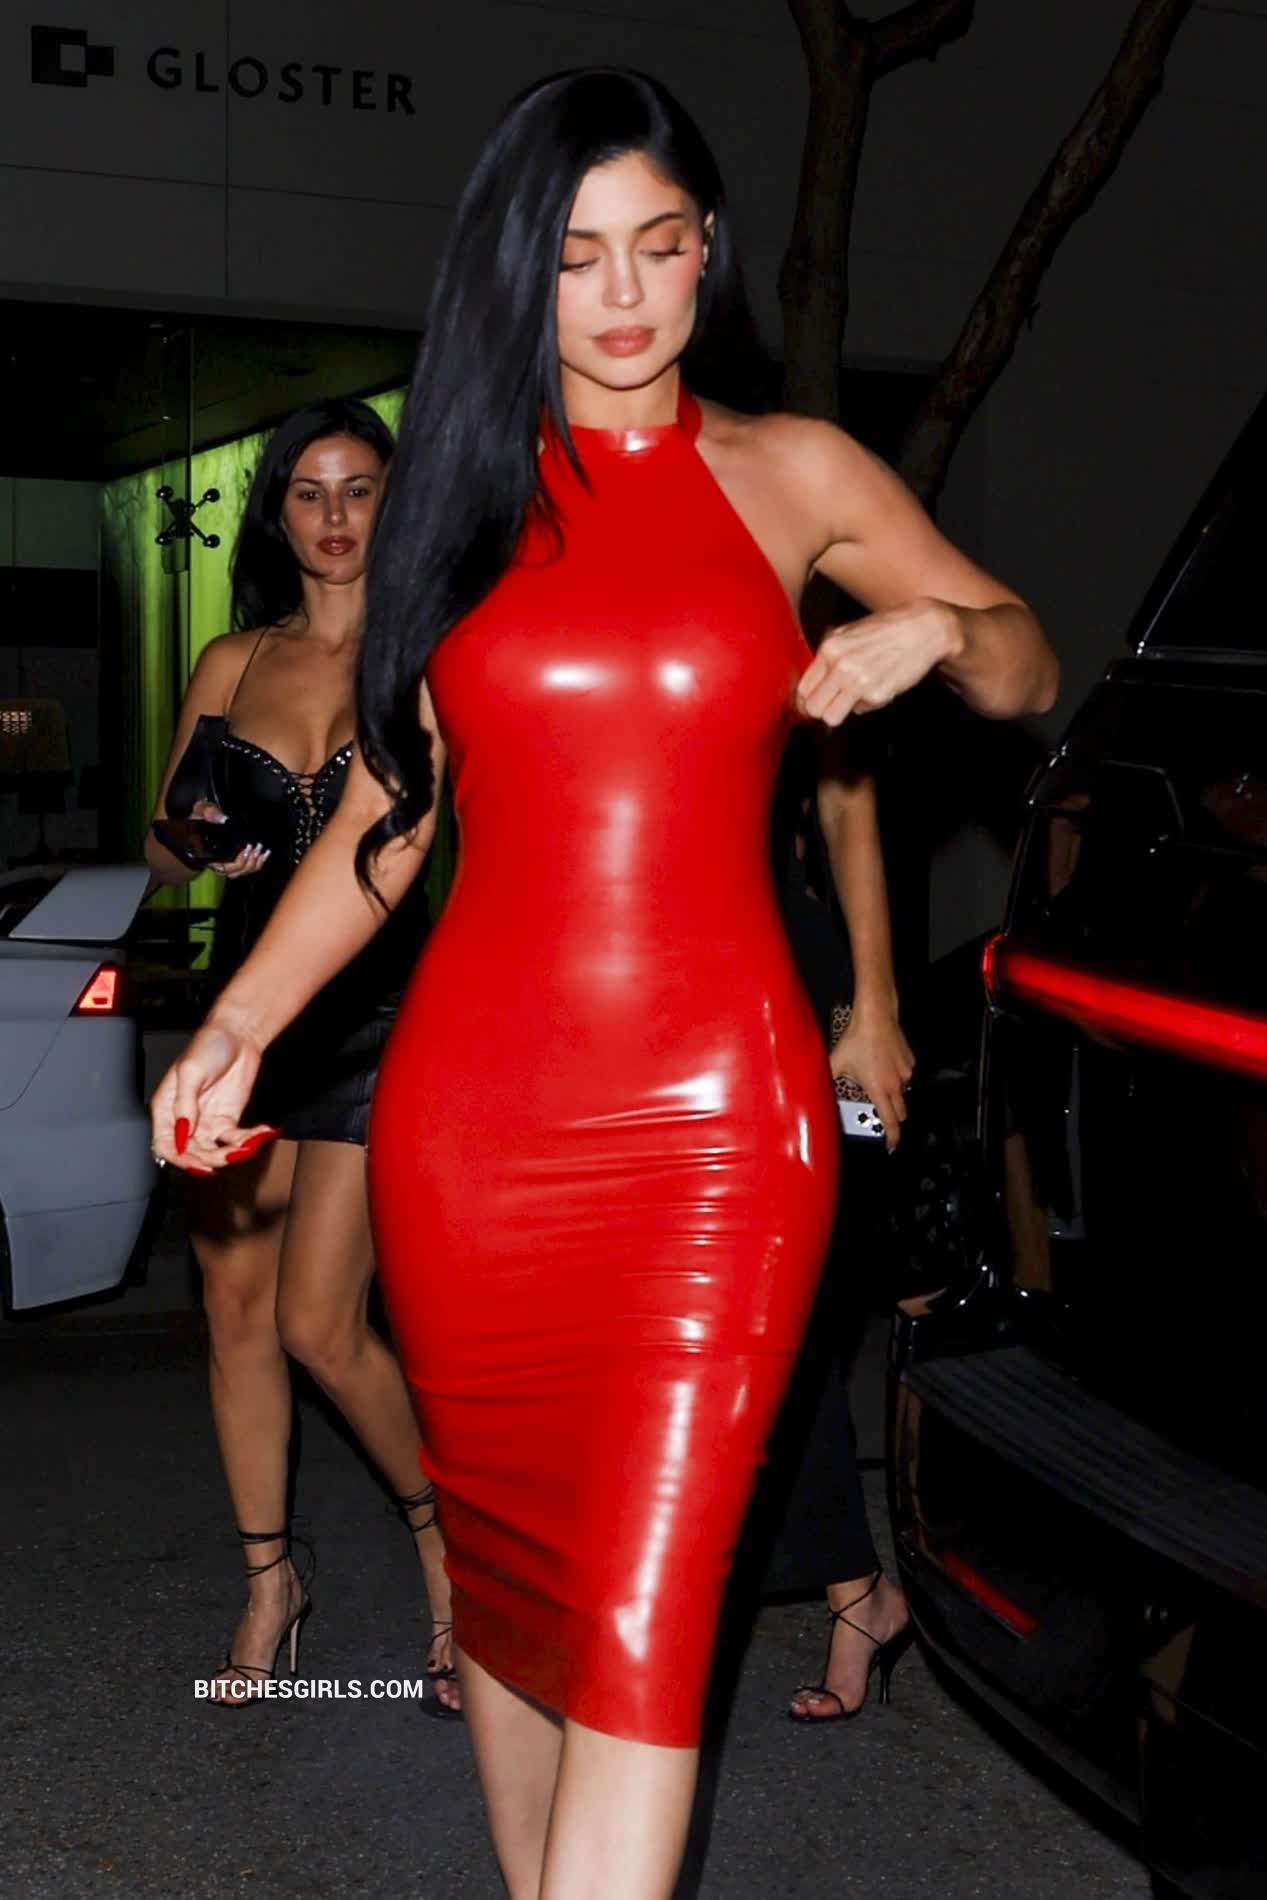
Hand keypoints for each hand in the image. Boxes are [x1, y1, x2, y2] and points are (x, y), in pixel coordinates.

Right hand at [150, 1019, 278, 1172]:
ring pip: (214, 1151)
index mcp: (167, 1108)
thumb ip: (184, 1103)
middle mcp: (184, 1119)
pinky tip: (261, 1133)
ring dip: (231, 1154)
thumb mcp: (190, 1071)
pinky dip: (249, 1140)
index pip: (166, 1144)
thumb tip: (181, 1132)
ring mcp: (206, 1122)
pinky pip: (235, 1139)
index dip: (180, 1158)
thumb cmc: (208, 1044)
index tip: (199, 1162)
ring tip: (249, 1145)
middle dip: (211, 1159)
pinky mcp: (228, 1120)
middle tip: (230, 1155)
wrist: (239, 1035)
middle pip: (191, 1153)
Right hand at [190, 800, 270, 878]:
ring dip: (254, 863)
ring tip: (261, 850)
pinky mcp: (235, 861)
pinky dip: (258, 863)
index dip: (235, 862)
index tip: (245, 850)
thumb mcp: (201, 811)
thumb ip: (209, 812)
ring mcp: (226, 864)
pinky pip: (247, 868)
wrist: (202, 820)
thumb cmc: (201, 818)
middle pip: (234, 872)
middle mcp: (216, 862)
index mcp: (207, 854)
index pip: (222, 866)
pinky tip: (265, 854)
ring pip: (242, 872)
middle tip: (255, 847)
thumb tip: (222, 818)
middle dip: (247, 862)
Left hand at [796, 598, 959, 724]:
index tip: (814, 702)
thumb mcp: (849, 632)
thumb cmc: (888, 628)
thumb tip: (812, 682)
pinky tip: (877, 685)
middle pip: (813, 708)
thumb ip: (829, 654)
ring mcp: (859, 682)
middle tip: (833, 703)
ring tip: (852, 698)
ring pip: (831, 717)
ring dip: (840, 712)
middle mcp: (841, 666)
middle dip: (821, 710)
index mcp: (830, 649)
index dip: (807, 700)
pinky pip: (860, 711)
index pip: (803, 688)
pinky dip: (867, 703)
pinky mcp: (878, 694)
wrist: (924, 628)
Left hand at [831, 1006, 913, 1151]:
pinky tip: (883, 1065)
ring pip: (903, 1092)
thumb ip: (829, 1079)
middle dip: (894, 1118)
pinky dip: (897, 1076)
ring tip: (877, 1082)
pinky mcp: (910, 1060)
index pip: (891, 1122)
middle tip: (883, 1115)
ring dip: (893, 1094)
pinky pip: (905, 1075)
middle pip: (901, 1112)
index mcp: (879, 1090)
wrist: (876, 1017)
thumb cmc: (856, 1040)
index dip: (893, 1137)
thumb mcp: (837, 1062)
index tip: (892, 1146)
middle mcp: (896, 1084)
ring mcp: (905, 1073)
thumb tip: (815, 1090)